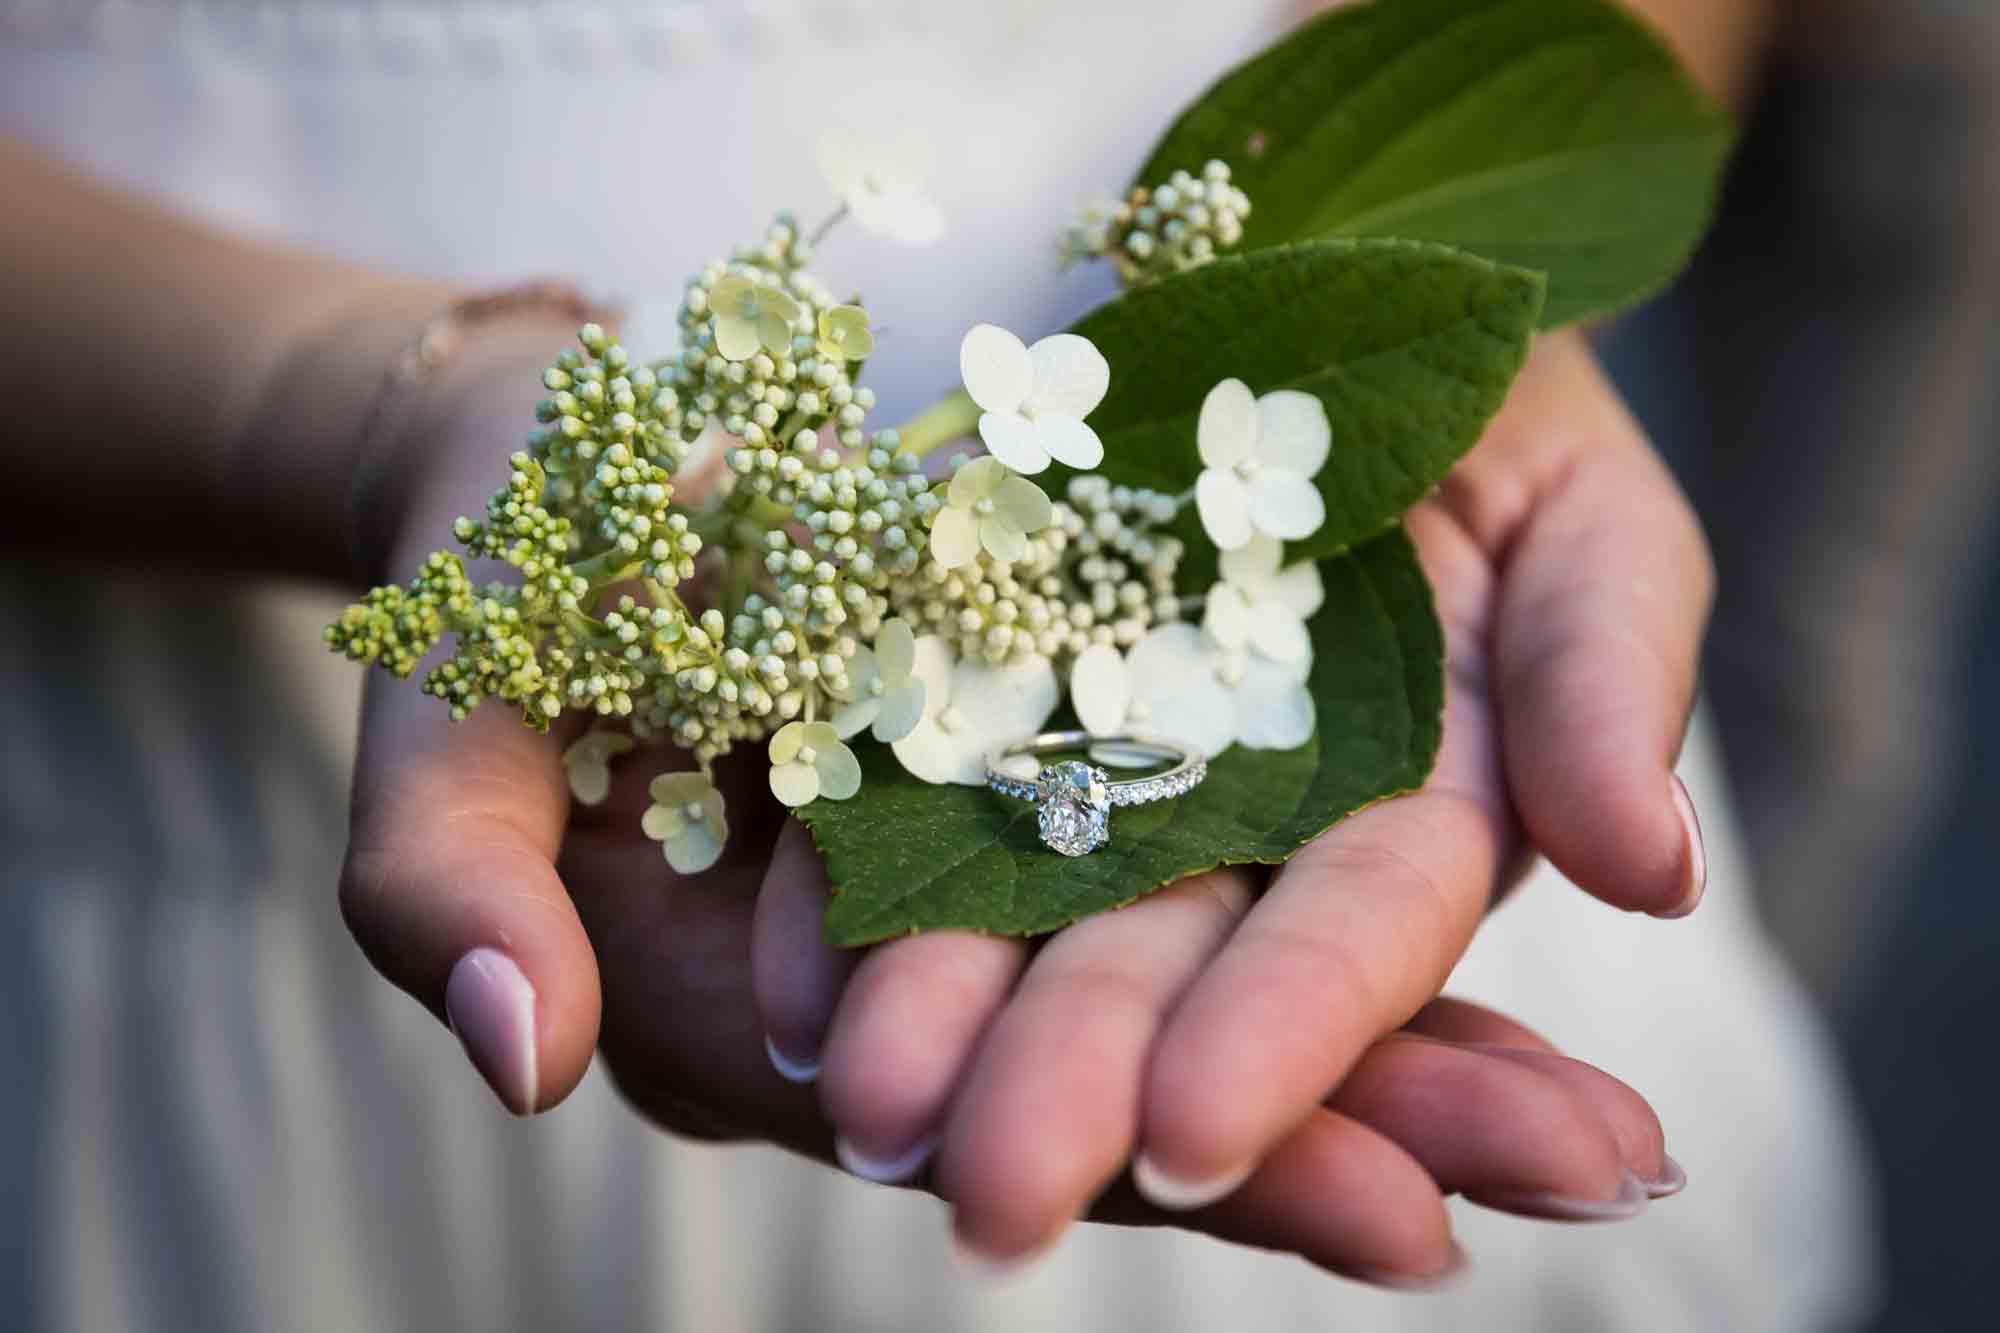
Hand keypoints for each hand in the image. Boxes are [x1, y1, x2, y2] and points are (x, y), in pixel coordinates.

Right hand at [337, 325, 1705, 1282]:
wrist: (555, 448)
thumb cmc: (500, 572)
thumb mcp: (438, 715)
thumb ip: (448, 892)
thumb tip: (522, 1060)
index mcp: (763, 1010)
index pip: (1005, 1124)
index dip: (1199, 1173)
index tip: (1400, 1221)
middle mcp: (901, 983)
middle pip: (1148, 1086)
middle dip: (1368, 1132)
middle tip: (1592, 1172)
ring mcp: (981, 889)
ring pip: (1200, 999)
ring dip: (1406, 1051)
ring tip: (1603, 1126)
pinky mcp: (1037, 783)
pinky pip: (1201, 872)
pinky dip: (1333, 924)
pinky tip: (1507, 930)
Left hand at [744, 328, 1710, 1265]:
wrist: (1327, 282)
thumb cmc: (1496, 406)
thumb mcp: (1588, 518)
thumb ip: (1612, 686)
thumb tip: (1658, 873)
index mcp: (1399, 820)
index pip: (1346, 944)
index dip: (1280, 1039)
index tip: (1194, 1138)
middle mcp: (1231, 828)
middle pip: (1152, 962)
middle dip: (1071, 1079)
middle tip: (986, 1197)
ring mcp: (1085, 758)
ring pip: (1004, 905)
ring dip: (933, 1012)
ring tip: (861, 1101)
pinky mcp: (960, 681)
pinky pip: (892, 788)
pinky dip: (839, 882)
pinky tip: (783, 977)